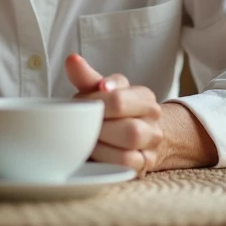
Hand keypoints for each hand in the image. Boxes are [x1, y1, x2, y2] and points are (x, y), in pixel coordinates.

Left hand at [65, 54, 162, 175]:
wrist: (134, 134)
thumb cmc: (112, 109)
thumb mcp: (100, 90)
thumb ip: (86, 76)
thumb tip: (72, 60)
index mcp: (144, 96)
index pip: (118, 100)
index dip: (93, 105)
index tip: (78, 103)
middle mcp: (153, 118)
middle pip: (128, 128)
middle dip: (99, 129)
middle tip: (81, 126)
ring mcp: (152, 142)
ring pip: (129, 149)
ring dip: (103, 145)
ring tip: (87, 139)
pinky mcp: (146, 163)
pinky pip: (128, 165)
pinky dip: (107, 160)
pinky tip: (95, 154)